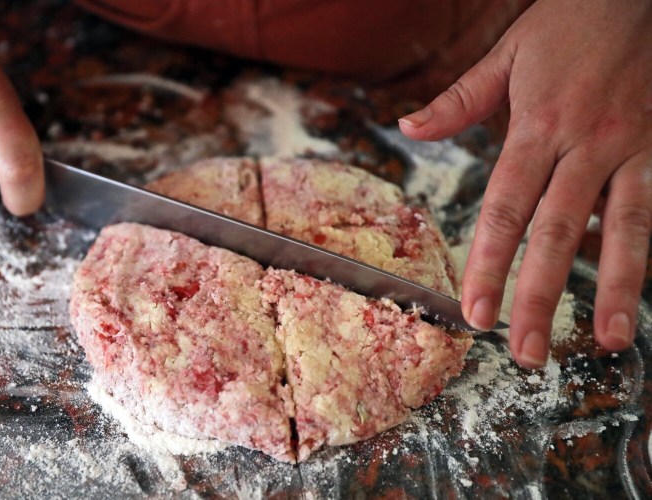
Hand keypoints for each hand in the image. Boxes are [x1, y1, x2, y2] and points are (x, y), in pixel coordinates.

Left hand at [399, 0, 651, 367]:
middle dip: (541, 297)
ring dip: (614, 291)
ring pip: (626, 231)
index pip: (505, 210)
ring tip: (606, 341)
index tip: (475, 311)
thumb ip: (459, 101)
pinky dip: (646, 254)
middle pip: (558, 234)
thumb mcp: (506, 55)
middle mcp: (587, 146)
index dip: (488, 264)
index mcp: (538, 128)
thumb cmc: (569, 24)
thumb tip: (408, 128)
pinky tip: (637, 295)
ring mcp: (633, 152)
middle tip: (527, 351)